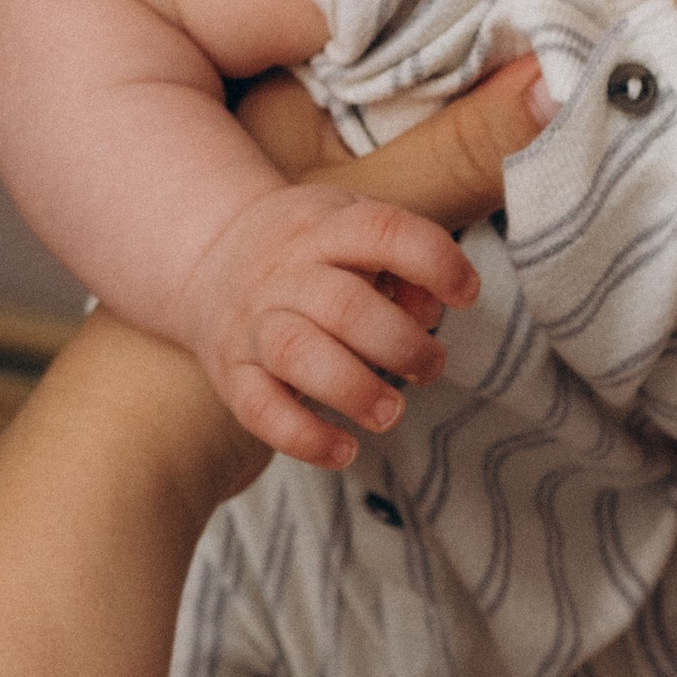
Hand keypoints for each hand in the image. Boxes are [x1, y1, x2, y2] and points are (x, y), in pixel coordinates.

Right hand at [180, 59, 543, 466]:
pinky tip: (345, 450)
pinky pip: (259, 410)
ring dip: (355, 389)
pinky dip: (304, 437)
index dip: (434, 260)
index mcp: (325, 226)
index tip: (466, 293)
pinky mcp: (232, 372)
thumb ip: (404, 260)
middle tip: (431, 365)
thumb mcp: (354, 228)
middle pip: (344, 305)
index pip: (382, 231)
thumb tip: (434, 308)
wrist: (210, 261)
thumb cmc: (314, 253)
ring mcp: (255, 323)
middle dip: (401, 344)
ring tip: (392, 410)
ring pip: (298, 354)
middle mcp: (287, 272)